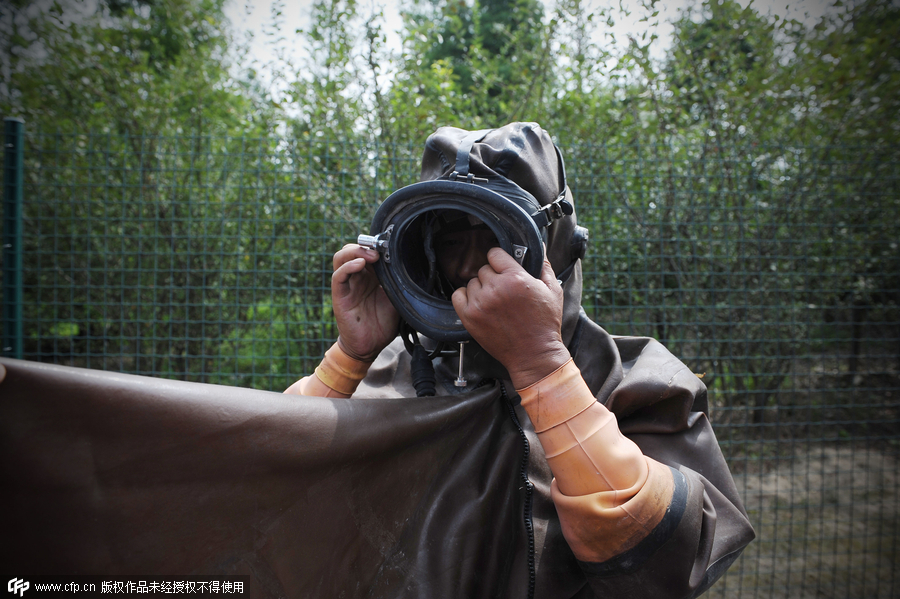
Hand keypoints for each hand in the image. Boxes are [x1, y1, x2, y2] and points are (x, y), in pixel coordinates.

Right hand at [331, 244, 399, 360]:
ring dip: (355, 251)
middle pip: (352, 250)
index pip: (366, 251)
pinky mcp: (339, 296)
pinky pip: (338, 276)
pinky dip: (348, 267)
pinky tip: (360, 264)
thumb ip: (397, 282)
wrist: (371, 346)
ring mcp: (347, 285)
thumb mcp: (396, 298)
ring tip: (371, 255)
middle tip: (380, 249)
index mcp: (369, 276)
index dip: (375, 245)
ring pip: (341, 258)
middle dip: (365, 245)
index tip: (389, 245)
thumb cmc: (382, 323)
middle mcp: (356, 277)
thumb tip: (409, 265)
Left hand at [451, 247, 570, 388]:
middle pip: (483, 269)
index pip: (495, 254)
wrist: (534, 354)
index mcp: (516, 278)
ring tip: (494, 300)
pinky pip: (457, 296)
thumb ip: (544, 265)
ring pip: (472, 282)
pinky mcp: (470, 317)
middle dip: (493, 277)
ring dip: (481, 288)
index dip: (500, 260)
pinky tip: (478, 303)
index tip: (502, 266)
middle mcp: (495, 289)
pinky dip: (465, 297)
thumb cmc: (545, 325)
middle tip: (503, 289)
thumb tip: (540, 247)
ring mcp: (480, 303)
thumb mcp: (553, 291)